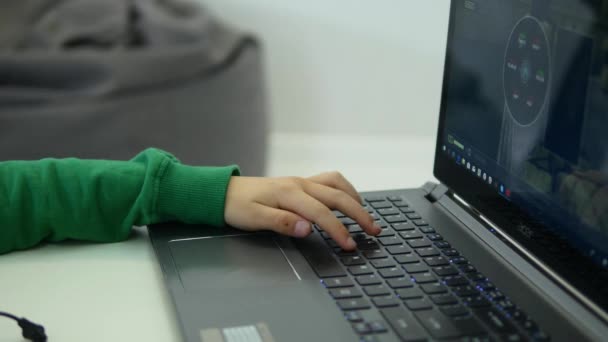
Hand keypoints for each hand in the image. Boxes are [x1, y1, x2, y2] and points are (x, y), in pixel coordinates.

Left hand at [224, 171, 381, 249]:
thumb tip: (308, 229)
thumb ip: (283, 223)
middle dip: (359, 214)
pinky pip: (329, 181)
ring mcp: (301, 181)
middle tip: (374, 230)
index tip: (350, 245)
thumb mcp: (254, 219)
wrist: (223, 192)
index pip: (321, 214)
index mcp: (289, 194)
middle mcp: (299, 184)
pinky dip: (344, 189)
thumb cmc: (237, 206)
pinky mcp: (300, 183)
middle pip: (337, 197)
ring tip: (367, 214)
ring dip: (355, 198)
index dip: (338, 230)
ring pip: (336, 184)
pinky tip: (349, 199)